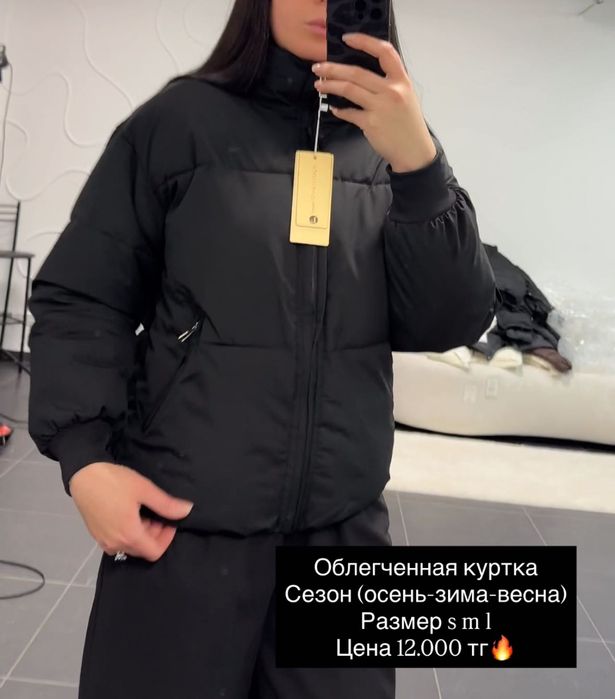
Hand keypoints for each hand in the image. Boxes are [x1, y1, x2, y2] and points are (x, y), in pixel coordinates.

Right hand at [68, 462, 193, 561]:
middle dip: (155, 534)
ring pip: (130, 546)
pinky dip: (128, 533)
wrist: (84, 475)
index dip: (167, 539)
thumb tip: (187, 511)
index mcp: (129, 536)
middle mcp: (115, 544)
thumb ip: (166, 505)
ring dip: (142, 533)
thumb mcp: (144, 490)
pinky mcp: (96, 535)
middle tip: (158, 513)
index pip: (155, 552)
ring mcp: (103, 541)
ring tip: (144, 511)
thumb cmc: (115, 482)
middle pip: (143, 550)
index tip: (169, 521)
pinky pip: (118, 542)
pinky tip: (129, 513)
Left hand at [312, 33, 436, 172]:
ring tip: (319, 85)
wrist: (414, 151)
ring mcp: (380, 107)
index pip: (384, 52)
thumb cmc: (408, 124)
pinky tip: (333, 108)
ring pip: (349, 89)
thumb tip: (361, 76)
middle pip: (357, 72)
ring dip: (330, 86)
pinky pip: (349, 113)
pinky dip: (339, 110)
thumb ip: (389, 84)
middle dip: (333, 68)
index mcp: (402, 80)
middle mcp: (391, 91)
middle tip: (318, 68)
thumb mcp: (406, 97)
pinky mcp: (371, 124)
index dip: (364, 41)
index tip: (347, 39)